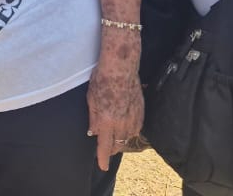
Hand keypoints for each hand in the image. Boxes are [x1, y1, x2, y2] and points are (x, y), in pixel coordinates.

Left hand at [87, 34, 143, 169]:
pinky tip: (126, 127)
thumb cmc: (102, 79)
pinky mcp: (141, 110)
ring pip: (128, 137)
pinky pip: (137, 127)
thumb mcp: (91, 99)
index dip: (103, 158)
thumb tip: (93, 132)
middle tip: (105, 147)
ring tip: (115, 137)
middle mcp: (121, 122)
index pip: (104, 146)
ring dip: (121, 140)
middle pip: (117, 144)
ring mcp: (133, 116)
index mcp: (106, 120)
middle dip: (111, 148)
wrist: (121, 65)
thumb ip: (93, 118)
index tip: (102, 166)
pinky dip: (131, 130)